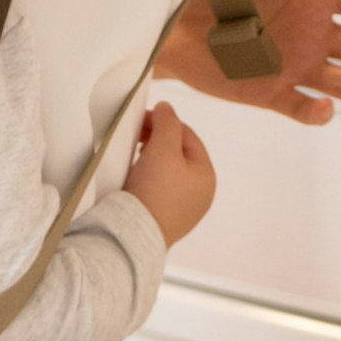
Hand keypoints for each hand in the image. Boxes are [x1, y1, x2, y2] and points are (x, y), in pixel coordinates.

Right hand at [124, 104, 215, 242]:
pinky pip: (157, 189)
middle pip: (178, 154)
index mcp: (207, 176)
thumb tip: (167, 108)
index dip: (165, 122)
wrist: (134, 233)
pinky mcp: (163, 219)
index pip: (188, 136)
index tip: (142, 118)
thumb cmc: (154, 191)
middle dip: (157, 140)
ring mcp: (182, 210)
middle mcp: (199, 195)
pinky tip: (134, 177)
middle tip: (136, 135)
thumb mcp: (163, 147)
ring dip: (151, 158)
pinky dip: (147, 177)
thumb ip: (167, 123)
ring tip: (134, 155)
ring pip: (167, 172)